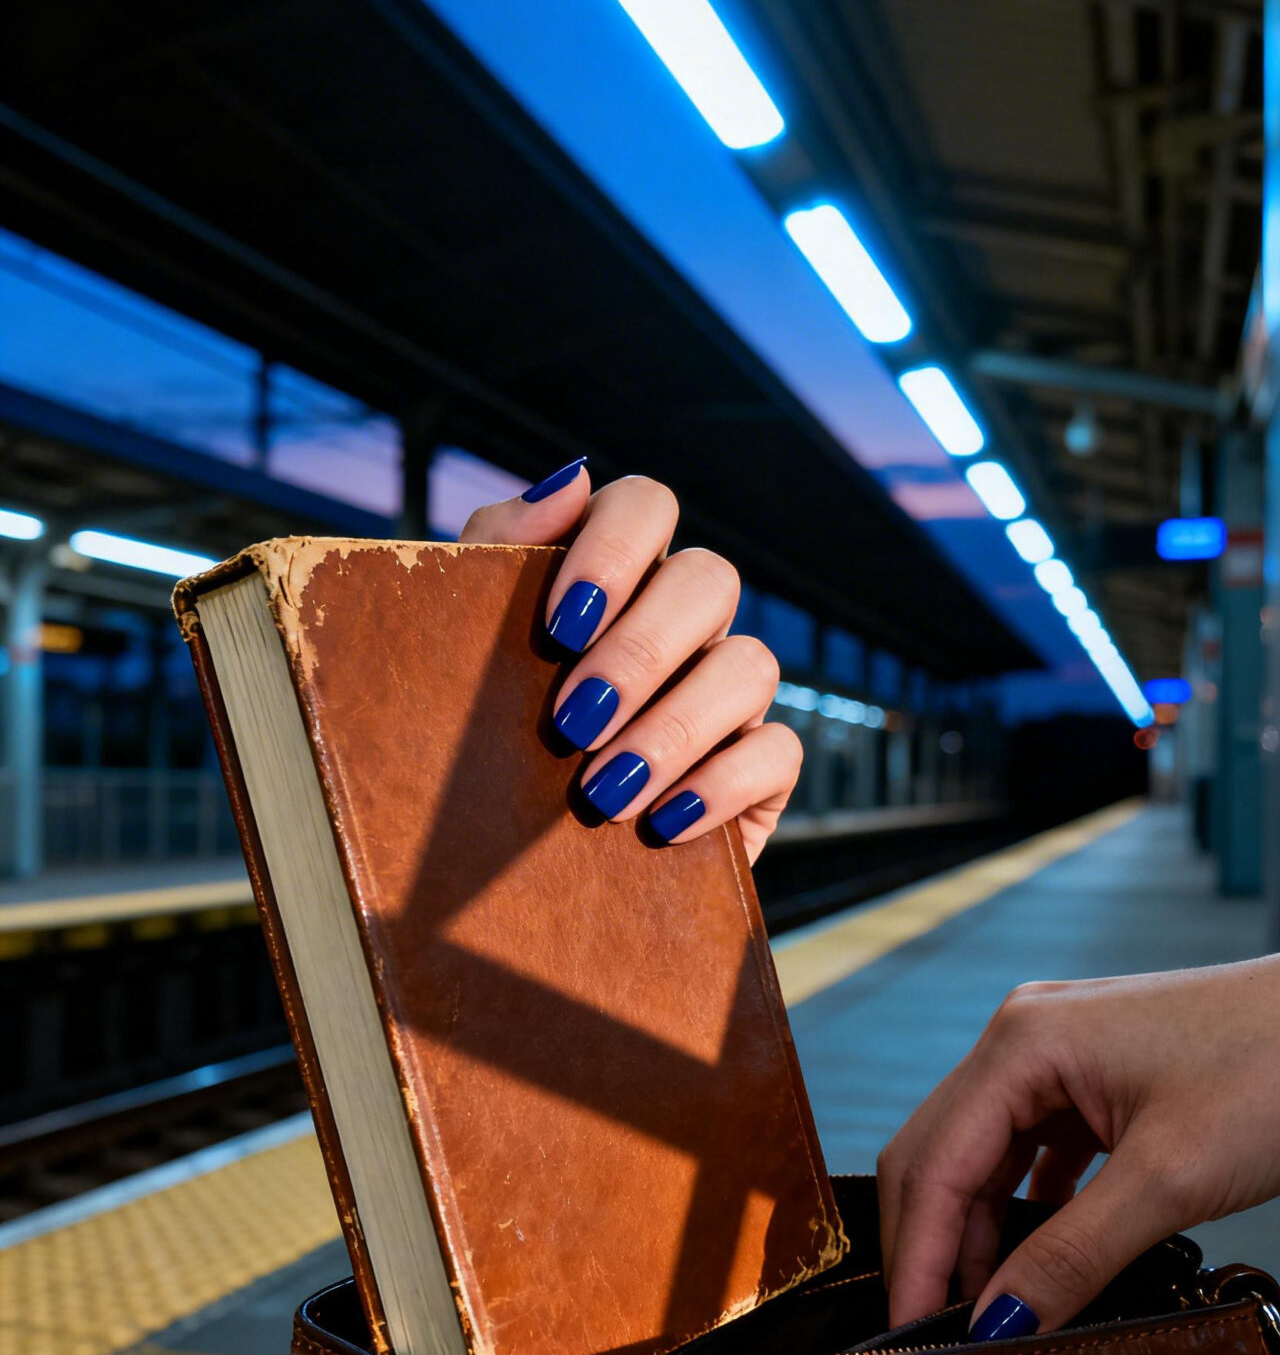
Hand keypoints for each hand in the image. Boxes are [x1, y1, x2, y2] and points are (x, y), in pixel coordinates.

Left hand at [460, 461, 801, 863]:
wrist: (484, 874)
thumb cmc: (469, 741)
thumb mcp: (460, 645)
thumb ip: (498, 551)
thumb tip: (571, 479)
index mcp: (613, 575)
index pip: (647, 506)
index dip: (615, 550)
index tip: (559, 627)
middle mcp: (683, 622)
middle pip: (710, 580)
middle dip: (641, 653)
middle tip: (572, 722)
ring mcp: (728, 696)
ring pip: (752, 666)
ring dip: (676, 727)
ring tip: (603, 793)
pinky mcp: (758, 774)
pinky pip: (780, 752)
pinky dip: (721, 785)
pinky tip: (661, 823)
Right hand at [877, 956, 1279, 1332]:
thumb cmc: (1272, 1069)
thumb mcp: (1168, 1181)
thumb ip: (1072, 1256)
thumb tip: (997, 1324)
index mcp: (1022, 1044)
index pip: (933, 1163)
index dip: (916, 1254)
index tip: (907, 1333)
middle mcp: (1022, 1037)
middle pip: (939, 1154)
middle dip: (934, 1244)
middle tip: (937, 1330)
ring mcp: (1055, 1053)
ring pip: (981, 1154)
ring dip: (979, 1230)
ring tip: (994, 1307)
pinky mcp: (1090, 1075)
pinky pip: (1028, 1147)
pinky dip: (1023, 1207)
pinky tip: (1039, 1255)